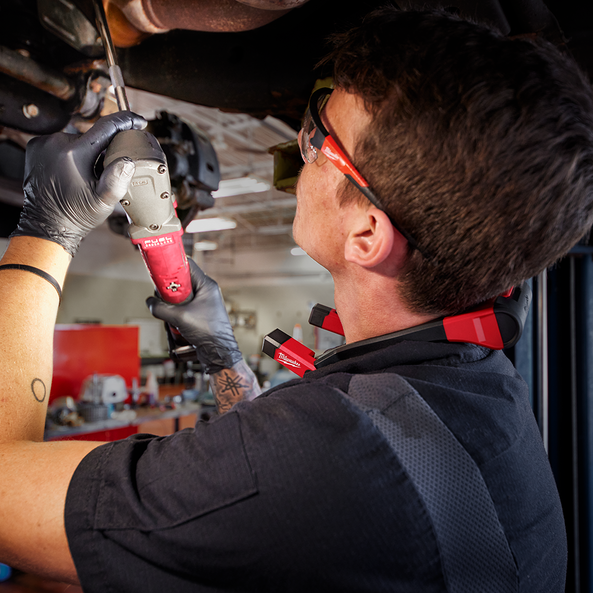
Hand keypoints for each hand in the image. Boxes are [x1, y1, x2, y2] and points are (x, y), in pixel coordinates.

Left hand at [11, 111, 146, 255]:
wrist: (47, 224)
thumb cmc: (75, 214)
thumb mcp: (104, 202)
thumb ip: (118, 180)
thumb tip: (128, 160)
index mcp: (74, 153)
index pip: (106, 126)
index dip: (125, 121)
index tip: (138, 122)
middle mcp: (55, 143)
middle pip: (91, 136)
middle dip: (103, 149)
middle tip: (106, 170)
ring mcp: (43, 144)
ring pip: (77, 140)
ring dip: (87, 152)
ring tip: (88, 174)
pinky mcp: (36, 147)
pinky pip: (62, 144)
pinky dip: (72, 153)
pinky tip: (74, 171)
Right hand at [146, 259, 242, 373]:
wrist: (219, 351)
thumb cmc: (208, 332)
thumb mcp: (179, 317)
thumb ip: (161, 308)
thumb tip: (150, 302)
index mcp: (207, 285)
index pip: (187, 264)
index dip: (172, 264)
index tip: (159, 268)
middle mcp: (206, 291)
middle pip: (182, 280)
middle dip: (169, 287)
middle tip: (161, 295)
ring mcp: (204, 302)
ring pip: (182, 294)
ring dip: (172, 302)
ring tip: (169, 312)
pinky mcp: (201, 313)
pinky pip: (184, 306)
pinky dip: (176, 311)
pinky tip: (174, 321)